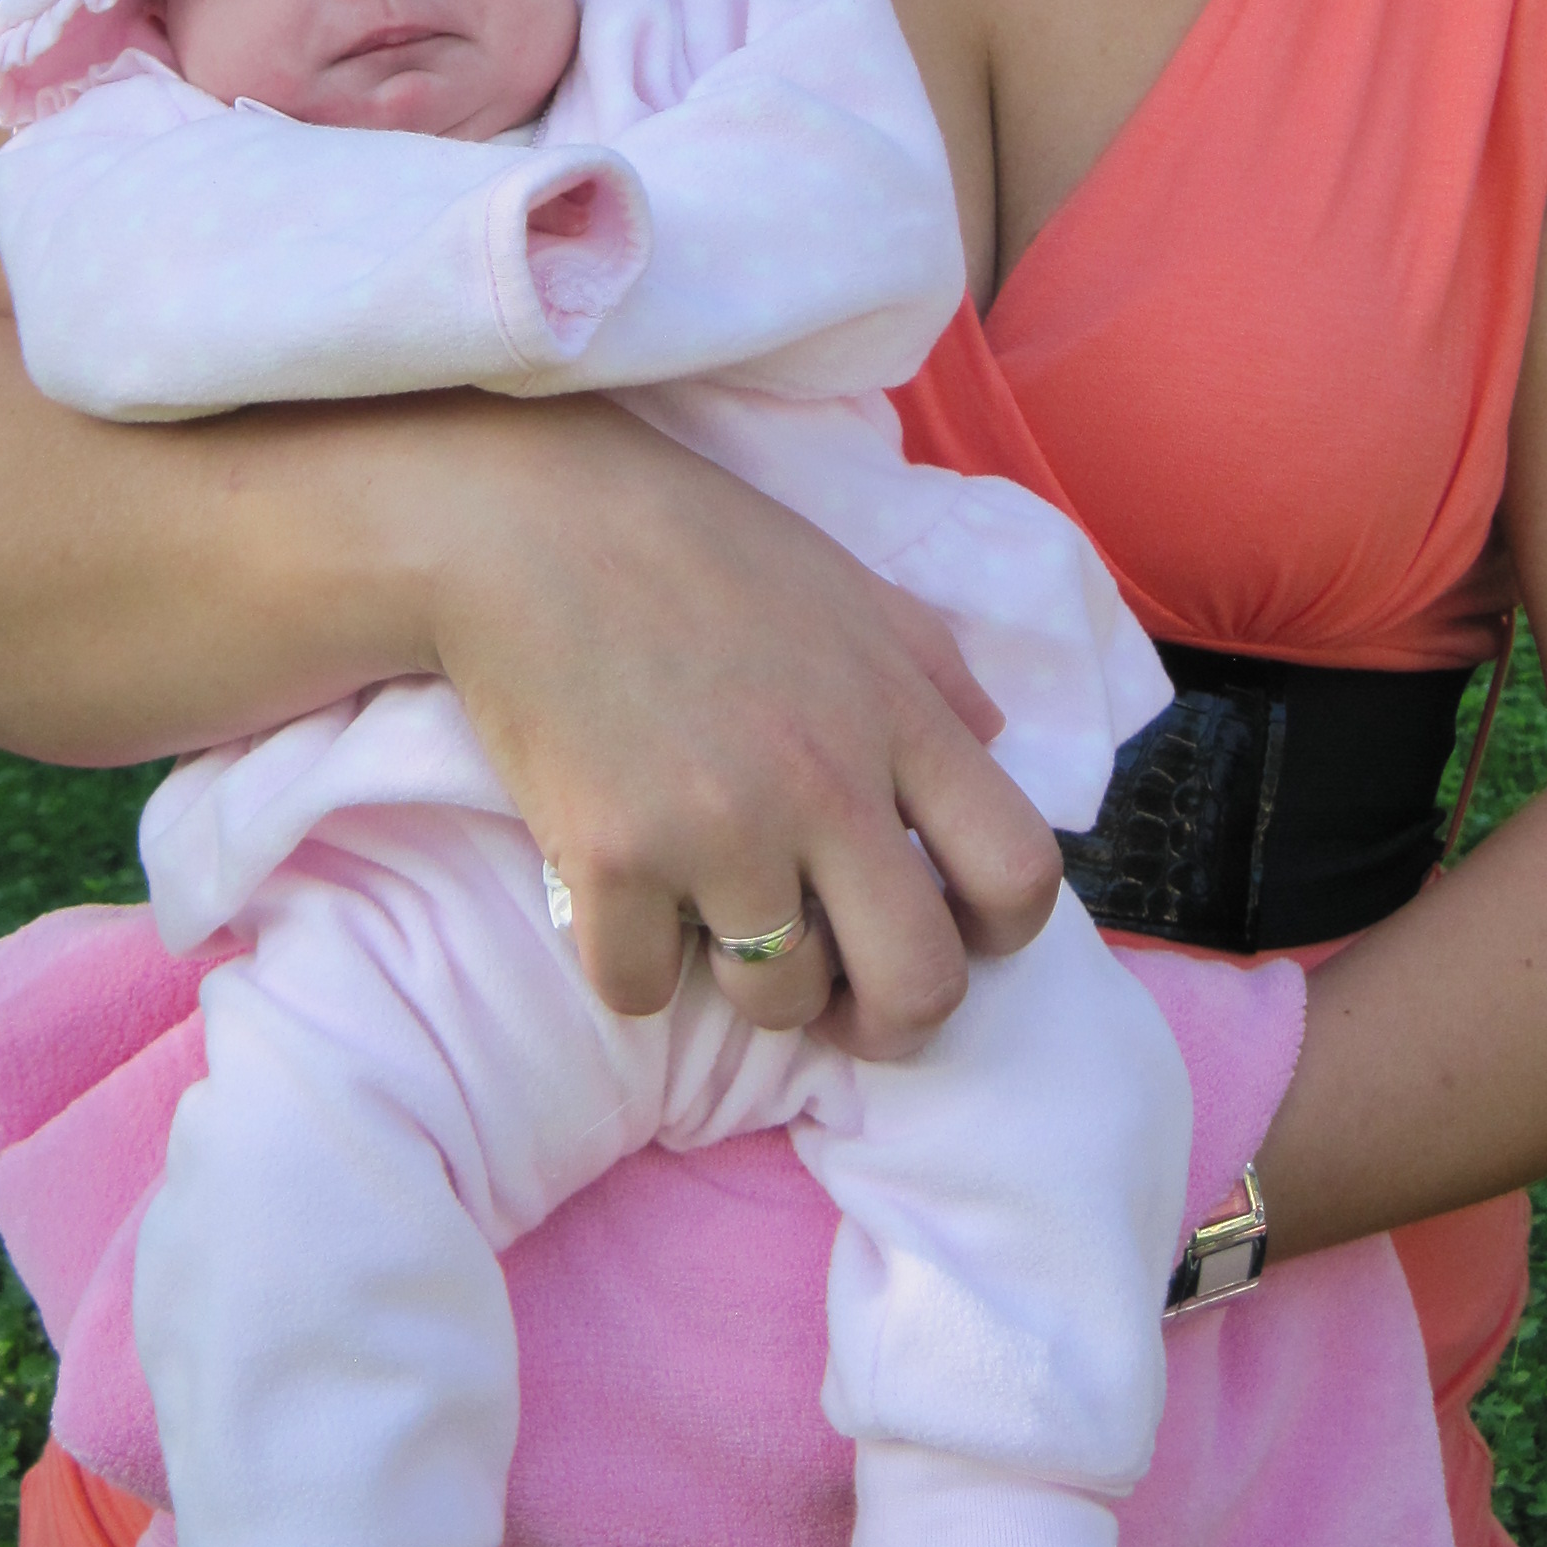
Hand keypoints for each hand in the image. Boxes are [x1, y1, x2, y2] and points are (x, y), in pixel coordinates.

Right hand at [421, 397, 1063, 1056]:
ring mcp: (718, 830)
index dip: (1001, 938)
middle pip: (921, 983)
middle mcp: (825, 785)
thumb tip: (988, 744)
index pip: (1018, 874)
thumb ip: (934, 671)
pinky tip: (620, 898)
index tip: (951, 937)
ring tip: (714, 915)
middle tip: (841, 1000)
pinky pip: (642, 990)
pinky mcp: (610, 861)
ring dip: (751, 981)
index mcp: (897, 716)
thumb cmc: (692, 544)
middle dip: (890, 1021)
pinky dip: (630, 965)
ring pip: (777, 999)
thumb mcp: (848, 586)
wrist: (528, 525)